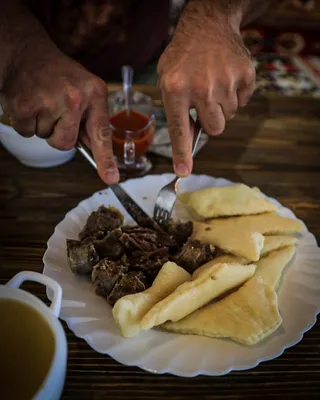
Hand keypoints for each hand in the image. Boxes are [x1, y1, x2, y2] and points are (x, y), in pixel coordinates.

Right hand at [0, 46, 118, 183]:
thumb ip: (91, 120)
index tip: (111, 178)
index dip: (106, 159)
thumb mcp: (86, 90)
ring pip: (45, 138)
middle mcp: (75, 98)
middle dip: (58, 134)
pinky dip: (25, 122)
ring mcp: (49, 101)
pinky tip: (30, 103)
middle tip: (55, 112)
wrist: (28, 52)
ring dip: (42, 125)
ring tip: (42, 102)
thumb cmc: (60, 76)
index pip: (102, 133)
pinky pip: (27, 132)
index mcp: (95, 93)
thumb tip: (94, 150)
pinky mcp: (24, 105)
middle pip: (66, 143)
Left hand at [157, 5, 254, 176]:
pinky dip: (235, 94)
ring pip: (229, 116)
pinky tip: (225, 77)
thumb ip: (175, 110)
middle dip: (211, 120)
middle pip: (215, 129)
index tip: (184, 172)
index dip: (182, 154)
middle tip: (204, 102)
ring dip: (221, 106)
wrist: (207, 25)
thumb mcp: (166, 80)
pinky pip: (242, 102)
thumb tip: (187, 140)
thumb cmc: (183, 57)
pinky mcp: (245, 75)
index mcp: (175, 89)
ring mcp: (226, 81)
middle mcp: (201, 88)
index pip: (179, 130)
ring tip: (213, 83)